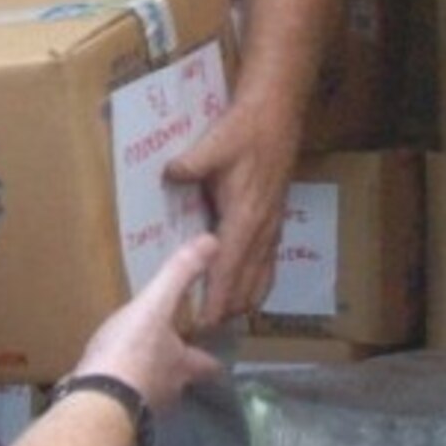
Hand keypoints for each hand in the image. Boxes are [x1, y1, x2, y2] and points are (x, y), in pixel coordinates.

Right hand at [71, 231, 222, 416]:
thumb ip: (180, 275)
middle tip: (166, 354)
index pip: (208, 366)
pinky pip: (118, 400)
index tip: (213, 354)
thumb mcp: (155, 305)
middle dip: (174, 370)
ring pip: (150, 393)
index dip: (211, 358)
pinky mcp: (111, 415)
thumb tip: (213, 241)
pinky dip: (115, 390)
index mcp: (183, 367)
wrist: (95, 400)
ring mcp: (140, 408)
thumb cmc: (131, 351)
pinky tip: (102, 380)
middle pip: (179, 382)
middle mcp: (168, 392)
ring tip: (132, 365)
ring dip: (144, 381)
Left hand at [162, 87, 298, 321]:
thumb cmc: (244, 130)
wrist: (277, 115)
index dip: (216, 300)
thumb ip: (190, 164)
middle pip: (246, 285)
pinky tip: (245, 292)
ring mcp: (272, 228)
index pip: (228, 270)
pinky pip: (268, 265)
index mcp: (244, 217)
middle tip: (202, 330)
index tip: (203, 324)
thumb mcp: (213, 144)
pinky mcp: (275, 222)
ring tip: (221, 319)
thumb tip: (168, 176)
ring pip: (261, 279)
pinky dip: (256, 285)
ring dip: (242, 301)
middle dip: (226, 309)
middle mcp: (261, 230)